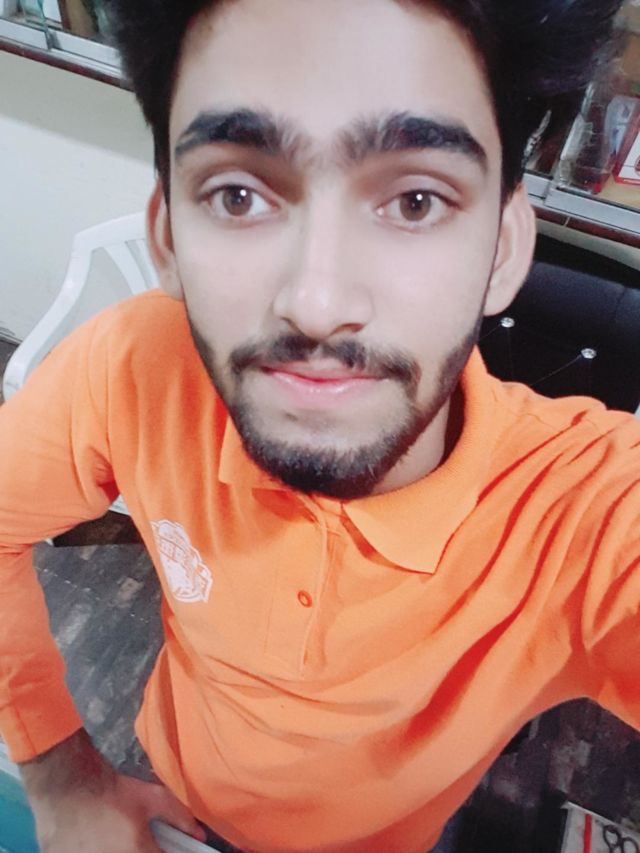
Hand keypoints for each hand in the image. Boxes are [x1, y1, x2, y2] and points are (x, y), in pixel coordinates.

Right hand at [20, 729, 205, 851]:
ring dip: (122, 849)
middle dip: (144, 848)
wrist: (69, 786)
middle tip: (137, 838)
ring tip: (115, 836)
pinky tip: (99, 839)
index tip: (162, 845)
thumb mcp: (152, 797)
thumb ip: (180, 817)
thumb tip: (200, 834)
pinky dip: (103, 850)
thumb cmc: (112, 792)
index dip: (170, 852)